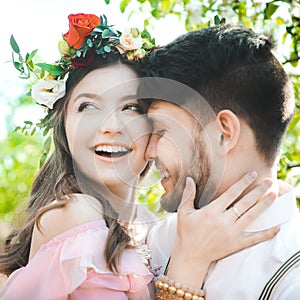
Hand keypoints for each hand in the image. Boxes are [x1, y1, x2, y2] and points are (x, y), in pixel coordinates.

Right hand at [167, 171, 278, 287]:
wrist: (191, 256)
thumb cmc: (186, 232)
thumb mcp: (183, 212)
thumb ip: (188, 195)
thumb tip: (189, 179)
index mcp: (212, 211)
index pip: (231, 193)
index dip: (243, 182)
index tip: (252, 174)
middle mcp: (224, 221)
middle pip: (245, 202)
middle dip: (258, 190)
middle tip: (269, 181)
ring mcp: (232, 233)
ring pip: (251, 216)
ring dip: (263, 205)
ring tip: (274, 195)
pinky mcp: (236, 244)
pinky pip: (254, 239)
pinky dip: (266, 234)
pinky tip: (277, 228)